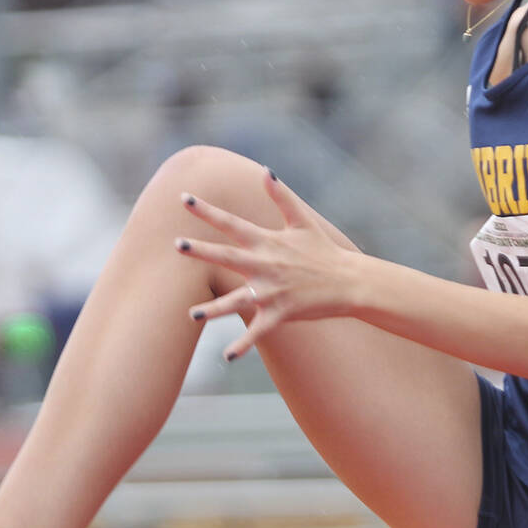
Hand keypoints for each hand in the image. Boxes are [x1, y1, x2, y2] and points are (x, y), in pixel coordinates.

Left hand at [174, 167, 357, 359]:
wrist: (350, 281)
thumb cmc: (324, 251)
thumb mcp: (302, 221)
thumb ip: (281, 196)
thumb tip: (266, 171)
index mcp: (268, 242)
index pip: (231, 223)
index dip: (207, 211)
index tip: (184, 198)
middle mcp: (266, 265)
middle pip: (228, 257)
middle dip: (201, 251)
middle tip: (177, 245)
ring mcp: (273, 290)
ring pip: (238, 300)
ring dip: (215, 309)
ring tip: (192, 314)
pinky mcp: (282, 313)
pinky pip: (258, 331)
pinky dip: (243, 345)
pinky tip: (228, 356)